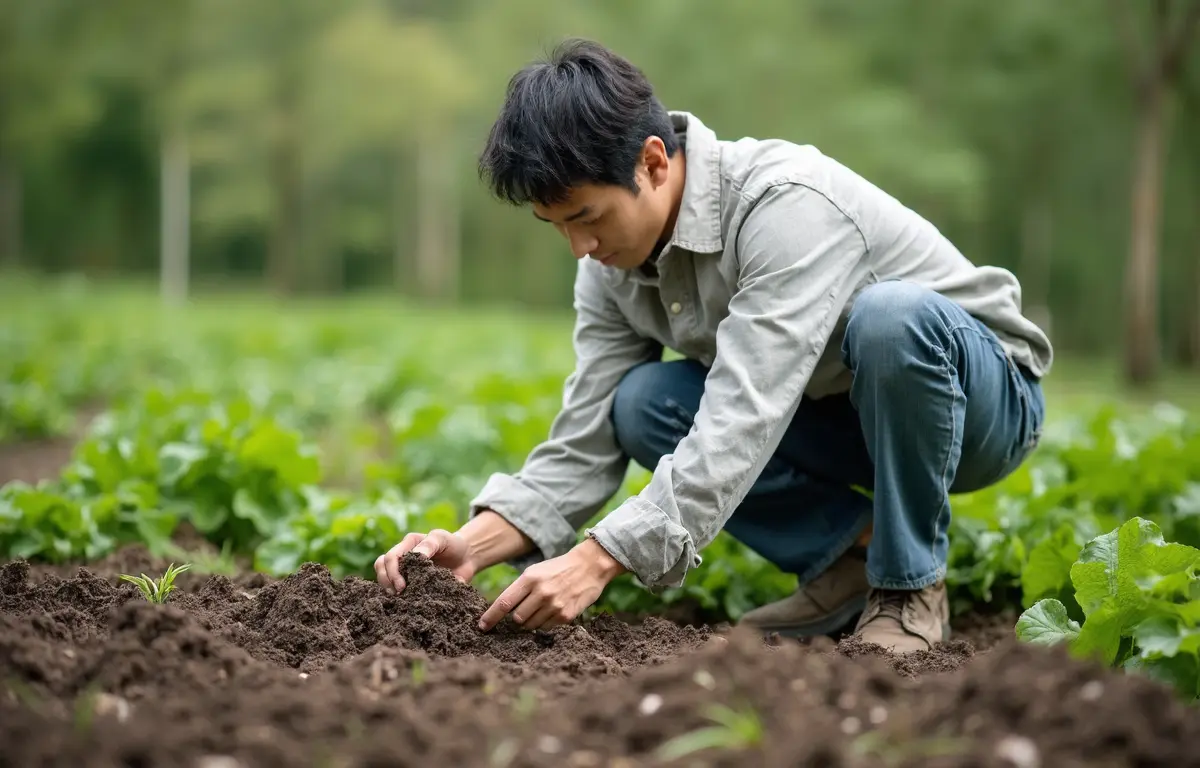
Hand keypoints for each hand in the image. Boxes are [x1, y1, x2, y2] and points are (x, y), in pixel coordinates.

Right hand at [374, 529, 475, 592]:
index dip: (393, 573)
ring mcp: (405, 569)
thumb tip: (417, 557)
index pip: (390, 557)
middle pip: (381, 567)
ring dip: (388, 589)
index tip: (402, 586)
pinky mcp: (411, 582)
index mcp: (408, 544)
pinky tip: (403, 603)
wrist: (466, 557)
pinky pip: (397, 589)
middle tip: (398, 594)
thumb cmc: (453, 545)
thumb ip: (429, 544)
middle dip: (386, 581)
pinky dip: (396, 596)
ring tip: (399, 599)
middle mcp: (403, 556)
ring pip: (384, 578)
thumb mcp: (442, 539)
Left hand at [478, 537, 625, 630]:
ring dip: (531, 622)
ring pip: (531, 625)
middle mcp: (541, 592)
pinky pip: (546, 628)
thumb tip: (503, 610)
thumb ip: (520, 589)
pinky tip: (552, 611)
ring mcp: (554, 605)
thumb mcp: (536, 572)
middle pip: (517, 618)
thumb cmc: (557, 569)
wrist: (590, 566)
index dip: (491, 617)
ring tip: (541, 609)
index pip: (504, 603)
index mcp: (530, 578)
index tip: (482, 627)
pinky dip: (545, 623)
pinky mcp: (566, 616)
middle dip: (517, 618)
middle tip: (524, 611)